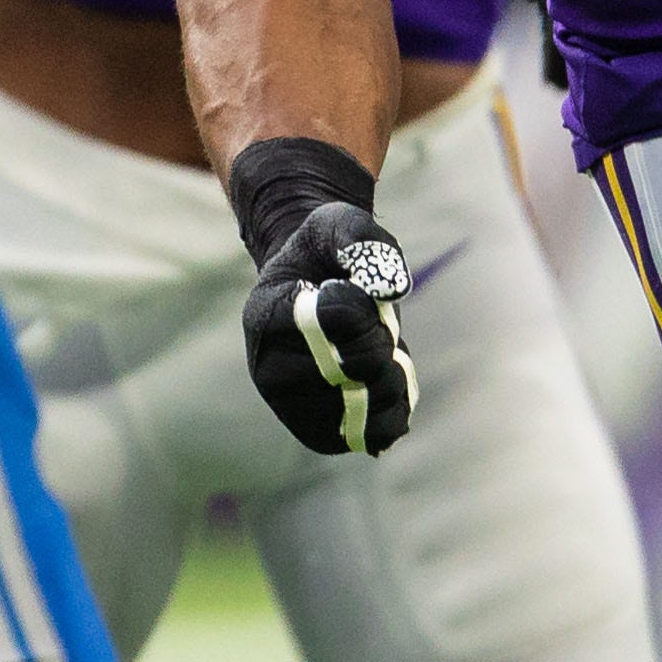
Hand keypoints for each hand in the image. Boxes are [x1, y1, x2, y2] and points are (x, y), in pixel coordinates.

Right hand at [227, 136, 418, 456]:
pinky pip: (374, 436)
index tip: (348, 289)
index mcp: (265, 315)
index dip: (365, 303)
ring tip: (376, 353)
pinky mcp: (319, 433)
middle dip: (381, 340)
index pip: (337, 317)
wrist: (313, 287)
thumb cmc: (325, 255)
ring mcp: (291, 409)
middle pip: (356, 368)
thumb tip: (389, 288)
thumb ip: (361, 240)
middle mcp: (269, 370)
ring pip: (368, 409)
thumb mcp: (339, 225)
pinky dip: (395, 408)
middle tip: (368, 324)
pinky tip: (383, 381)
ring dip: (392, 376)